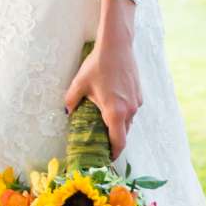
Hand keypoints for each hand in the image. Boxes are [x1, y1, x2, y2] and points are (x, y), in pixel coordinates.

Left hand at [63, 37, 142, 159]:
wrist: (117, 46)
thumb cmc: (98, 65)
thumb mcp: (79, 84)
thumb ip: (71, 101)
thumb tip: (67, 112)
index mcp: (115, 112)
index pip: (118, 142)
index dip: (114, 153)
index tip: (107, 158)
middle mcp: (129, 110)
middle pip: (124, 133)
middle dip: (114, 140)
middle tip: (102, 143)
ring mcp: (136, 102)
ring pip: (128, 122)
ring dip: (119, 125)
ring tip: (105, 123)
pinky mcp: (139, 94)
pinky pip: (131, 110)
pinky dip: (123, 113)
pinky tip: (112, 104)